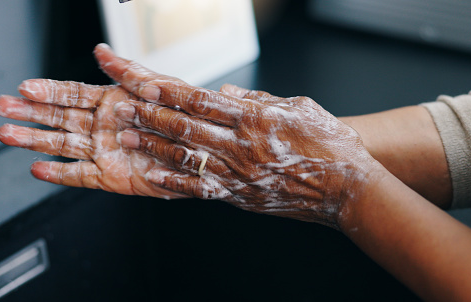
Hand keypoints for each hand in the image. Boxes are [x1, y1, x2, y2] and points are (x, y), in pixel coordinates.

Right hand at [0, 79, 185, 198]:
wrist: (202, 153)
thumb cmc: (183, 117)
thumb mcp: (157, 87)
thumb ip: (127, 71)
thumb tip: (101, 51)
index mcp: (111, 103)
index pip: (71, 94)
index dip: (47, 90)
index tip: (24, 87)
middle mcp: (103, 127)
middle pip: (58, 118)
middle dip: (29, 113)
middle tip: (3, 107)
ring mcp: (104, 152)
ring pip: (62, 145)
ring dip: (34, 140)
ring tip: (8, 135)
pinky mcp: (110, 177)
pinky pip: (79, 176)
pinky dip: (58, 174)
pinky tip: (37, 168)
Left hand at [94, 44, 383, 227]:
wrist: (347, 187)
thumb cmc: (329, 145)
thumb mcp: (299, 108)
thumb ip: (260, 99)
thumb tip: (225, 93)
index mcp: (256, 118)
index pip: (202, 101)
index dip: (169, 92)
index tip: (143, 83)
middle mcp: (242, 145)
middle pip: (186, 127)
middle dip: (151, 116)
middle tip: (123, 109)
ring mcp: (239, 172)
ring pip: (188, 157)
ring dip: (155, 147)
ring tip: (128, 138)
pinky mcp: (240, 195)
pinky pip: (202, 189)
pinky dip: (175, 182)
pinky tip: (153, 175)